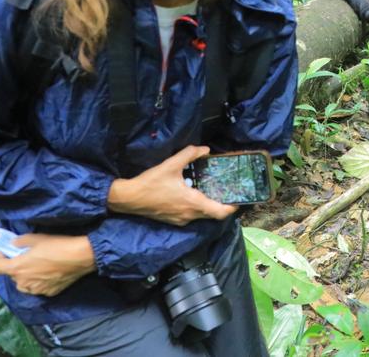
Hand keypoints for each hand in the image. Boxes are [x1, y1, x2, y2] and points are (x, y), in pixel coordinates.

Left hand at [0, 234, 94, 296]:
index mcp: (16, 268)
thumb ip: (20, 242)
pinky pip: (38, 288)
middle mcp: (23, 283)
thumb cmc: (57, 245)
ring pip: (24, 284)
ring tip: (40, 267)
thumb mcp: (36, 238)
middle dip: (16, 266)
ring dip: (27, 276)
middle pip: (11, 275)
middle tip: (29, 257)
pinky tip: (51, 273)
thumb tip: (13, 245)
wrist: (81, 257)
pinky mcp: (48, 293)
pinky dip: (40, 282)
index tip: (6, 252)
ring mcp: (36, 290)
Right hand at [108, 145, 236, 224]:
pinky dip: (197, 207)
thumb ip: (190, 154)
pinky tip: (193, 194)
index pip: (220, 212)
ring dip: (208, 205)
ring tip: (211, 189)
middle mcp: (189, 215)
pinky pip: (191, 215)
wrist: (129, 199)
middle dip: (222, 204)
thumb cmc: (151, 183)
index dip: (232, 207)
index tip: (239, 198)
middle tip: (227, 190)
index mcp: (193, 203)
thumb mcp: (171, 164)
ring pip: (202, 215)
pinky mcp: (173, 220)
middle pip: (213, 214)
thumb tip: (205, 149)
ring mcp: (181, 220)